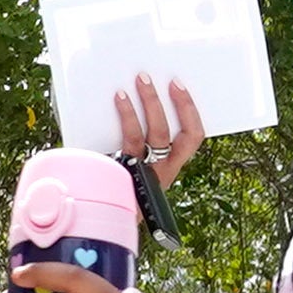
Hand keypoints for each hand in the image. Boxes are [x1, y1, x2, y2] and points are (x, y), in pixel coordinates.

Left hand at [107, 71, 208, 188]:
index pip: (193, 137)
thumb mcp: (134, 162)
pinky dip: (127, 114)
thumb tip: (133, 99)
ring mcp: (147, 170)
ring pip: (159, 132)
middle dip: (179, 103)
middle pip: (183, 134)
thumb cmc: (116, 183)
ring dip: (152, 101)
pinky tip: (119, 99)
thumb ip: (138, 138)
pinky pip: (133, 137)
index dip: (189, 110)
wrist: (99, 212)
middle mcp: (163, 170)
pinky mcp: (128, 169)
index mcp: (169, 166)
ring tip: (142, 80)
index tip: (178, 86)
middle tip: (168, 80)